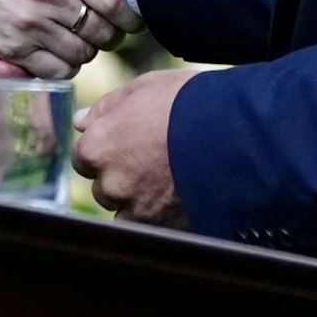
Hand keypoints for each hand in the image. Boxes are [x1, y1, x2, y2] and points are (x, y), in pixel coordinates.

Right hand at [0, 0, 142, 75]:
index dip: (125, 9)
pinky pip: (55, 70)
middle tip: (101, 27)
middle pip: (103, 31)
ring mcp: (30, 22)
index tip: (123, 9)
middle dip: (107, 34)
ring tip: (75, 39)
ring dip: (83, 52)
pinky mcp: (14, 47)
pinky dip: (60, 69)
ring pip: (81, 54)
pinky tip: (53, 54)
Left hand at [73, 68, 194, 225]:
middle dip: (120, 177)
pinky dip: (159, 217)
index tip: (124, 145)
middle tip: (149, 161)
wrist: (235, 134)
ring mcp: (136, 208)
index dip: (103, 150)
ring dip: (138, 200)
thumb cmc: (188, 103)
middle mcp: (111, 183)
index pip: (83, 157)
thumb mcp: (144, 88)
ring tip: (166, 181)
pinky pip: (151, 228)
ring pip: (125, 211)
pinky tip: (177, 199)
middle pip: (103, 187)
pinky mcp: (164, 227)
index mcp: (98, 146)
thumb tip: (81, 122)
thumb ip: (107, 107)